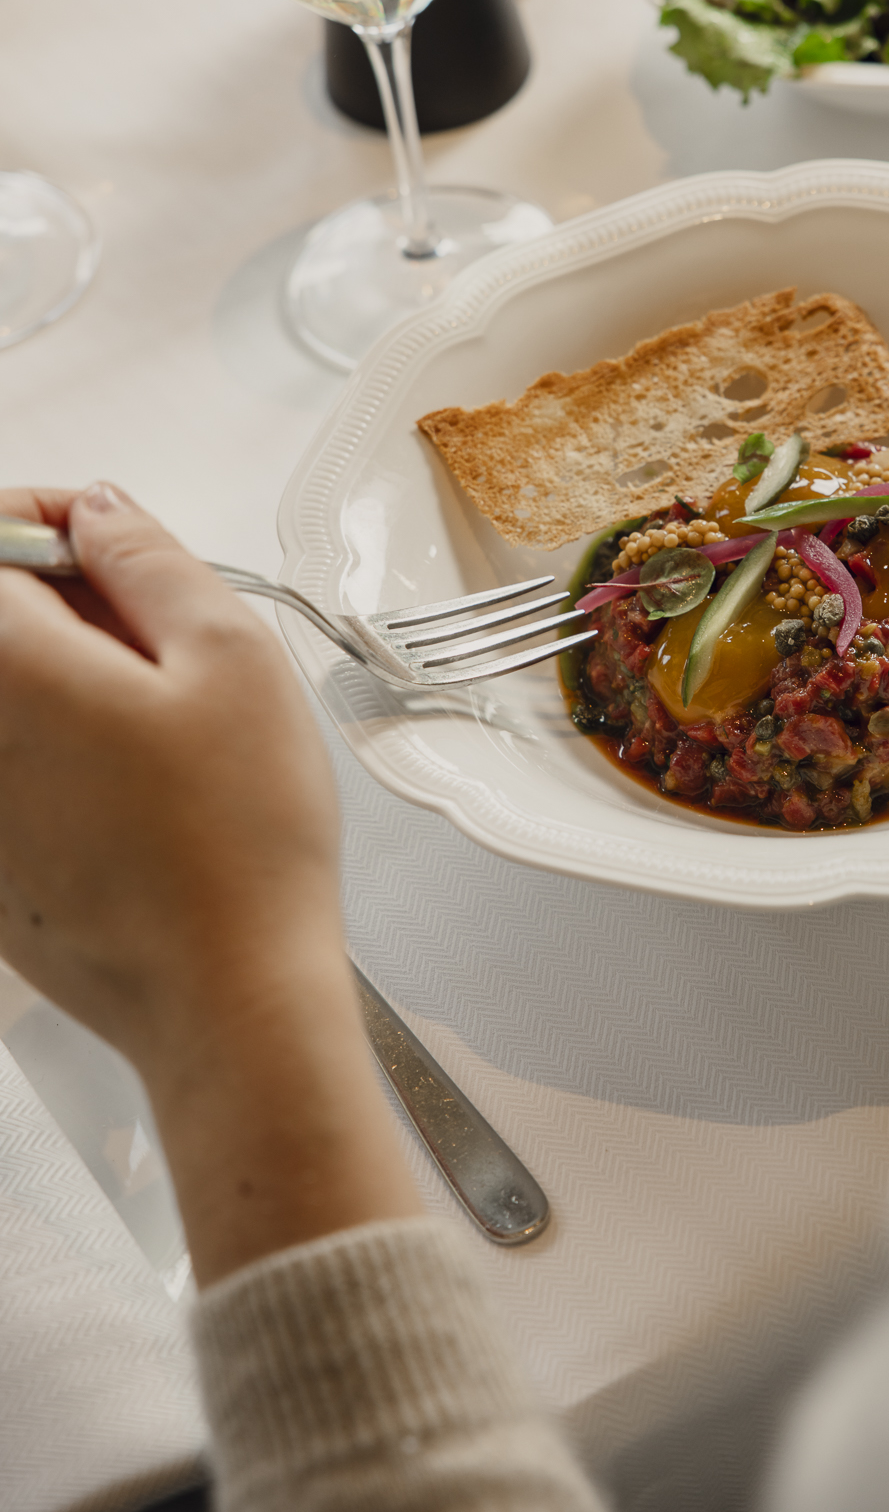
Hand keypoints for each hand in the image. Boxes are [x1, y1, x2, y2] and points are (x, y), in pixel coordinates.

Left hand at [0, 485, 421, 1282]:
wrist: (229, 1000)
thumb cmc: (242, 839)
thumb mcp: (232, 656)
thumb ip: (151, 559)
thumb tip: (99, 511)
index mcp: (12, 672)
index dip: (45, 517)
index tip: (106, 531)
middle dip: (61, 600)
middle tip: (155, 625)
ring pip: (8, 703)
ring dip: (64, 678)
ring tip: (162, 716)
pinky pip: (17, 774)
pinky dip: (60, 753)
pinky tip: (142, 790)